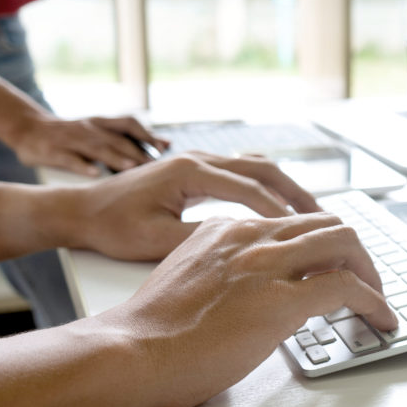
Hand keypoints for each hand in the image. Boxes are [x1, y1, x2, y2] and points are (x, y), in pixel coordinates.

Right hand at [9, 114, 169, 175]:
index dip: (147, 135)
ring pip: (96, 148)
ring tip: (131, 168)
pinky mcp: (52, 150)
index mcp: (102, 123)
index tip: (164, 149)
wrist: (29, 128)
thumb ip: (132, 138)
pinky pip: (69, 159)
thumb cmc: (75, 135)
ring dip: (115, 157)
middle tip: (154, 167)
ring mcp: (70, 139)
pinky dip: (82, 166)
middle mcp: (89, 128)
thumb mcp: (102, 132)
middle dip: (136, 152)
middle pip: (116, 139)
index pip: (129, 124)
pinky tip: (95, 175)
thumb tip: (167, 144)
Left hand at [63, 152, 320, 260]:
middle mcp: (198, 159)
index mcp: (191, 173)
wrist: (79, 211)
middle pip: (265, 169)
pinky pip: (243, 172)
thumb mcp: (154, 241)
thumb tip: (246, 247)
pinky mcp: (195, 170)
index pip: (252, 191)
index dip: (284, 214)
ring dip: (286, 188)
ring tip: (312, 215)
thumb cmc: (110, 227)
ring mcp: (198, 160)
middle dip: (298, 194)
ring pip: (257, 167)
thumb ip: (201, 240)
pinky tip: (278, 208)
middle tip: (326, 221)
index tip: (310, 237)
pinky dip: (267, 187)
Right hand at [99, 213, 396, 406]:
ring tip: (378, 299)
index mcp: (228, 229)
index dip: (325, 243)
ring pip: (345, 243)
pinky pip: (346, 287)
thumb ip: (225, 269)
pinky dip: (374, 302)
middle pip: (329, 223)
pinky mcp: (280, 300)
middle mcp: (251, 237)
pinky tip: (381, 319)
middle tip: (367, 281)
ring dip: (371, 272)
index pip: (295, 221)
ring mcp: (267, 265)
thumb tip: (253, 289)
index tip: (337, 264)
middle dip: (357, 252)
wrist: (129, 353)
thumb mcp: (190, 276)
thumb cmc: (151, 330)